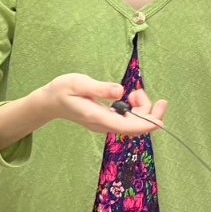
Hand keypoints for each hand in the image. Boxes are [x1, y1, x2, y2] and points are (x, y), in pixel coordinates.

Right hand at [39, 73, 167, 136]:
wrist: (50, 102)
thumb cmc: (62, 90)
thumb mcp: (79, 83)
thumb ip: (100, 88)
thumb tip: (120, 91)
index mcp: (97, 117)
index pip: (126, 126)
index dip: (145, 125)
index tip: (160, 120)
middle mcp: (104, 125)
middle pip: (135, 127)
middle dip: (150, 114)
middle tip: (152, 95)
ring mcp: (106, 124)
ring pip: (134, 123)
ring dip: (143, 108)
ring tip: (136, 91)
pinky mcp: (108, 121)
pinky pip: (128, 120)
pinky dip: (136, 109)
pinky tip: (132, 96)